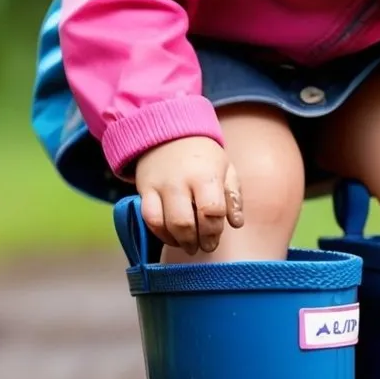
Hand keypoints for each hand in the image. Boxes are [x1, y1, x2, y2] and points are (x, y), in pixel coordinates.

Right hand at [135, 137, 243, 253]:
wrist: (169, 132)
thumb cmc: (204, 158)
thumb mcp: (227, 171)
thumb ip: (234, 198)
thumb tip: (236, 223)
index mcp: (205, 176)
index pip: (211, 211)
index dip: (213, 232)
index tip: (214, 240)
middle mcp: (179, 181)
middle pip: (185, 223)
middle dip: (196, 242)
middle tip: (202, 247)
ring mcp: (159, 186)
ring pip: (163, 223)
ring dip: (177, 241)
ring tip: (187, 244)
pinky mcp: (143, 189)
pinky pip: (148, 218)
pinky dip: (160, 233)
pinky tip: (171, 236)